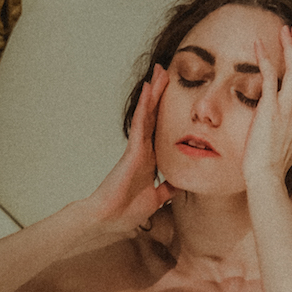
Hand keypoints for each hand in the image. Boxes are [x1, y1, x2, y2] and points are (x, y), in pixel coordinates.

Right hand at [85, 64, 175, 236]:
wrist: (110, 219)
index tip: (176, 97)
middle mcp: (143, 150)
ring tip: (160, 72)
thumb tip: (182, 184)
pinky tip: (149, 89)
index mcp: (150, 161)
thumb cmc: (127, 212)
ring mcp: (137, 148)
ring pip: (147, 115)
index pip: (161, 131)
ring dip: (154, 93)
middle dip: (160, 95)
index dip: (168, 114)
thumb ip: (168, 189)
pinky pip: (141, 123)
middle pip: (154, 117)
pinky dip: (145, 106)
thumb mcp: (157, 198)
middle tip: (166, 73)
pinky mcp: (133, 150)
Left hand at [242, 21, 291, 190]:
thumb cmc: (272, 167)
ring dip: (290, 46)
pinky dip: (265, 58)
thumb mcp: (289, 145)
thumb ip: (290, 129)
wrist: (266, 178)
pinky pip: (270, 77)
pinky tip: (258, 44)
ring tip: (285, 29)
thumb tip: (287, 125)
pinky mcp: (270, 109)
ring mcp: (288, 109)